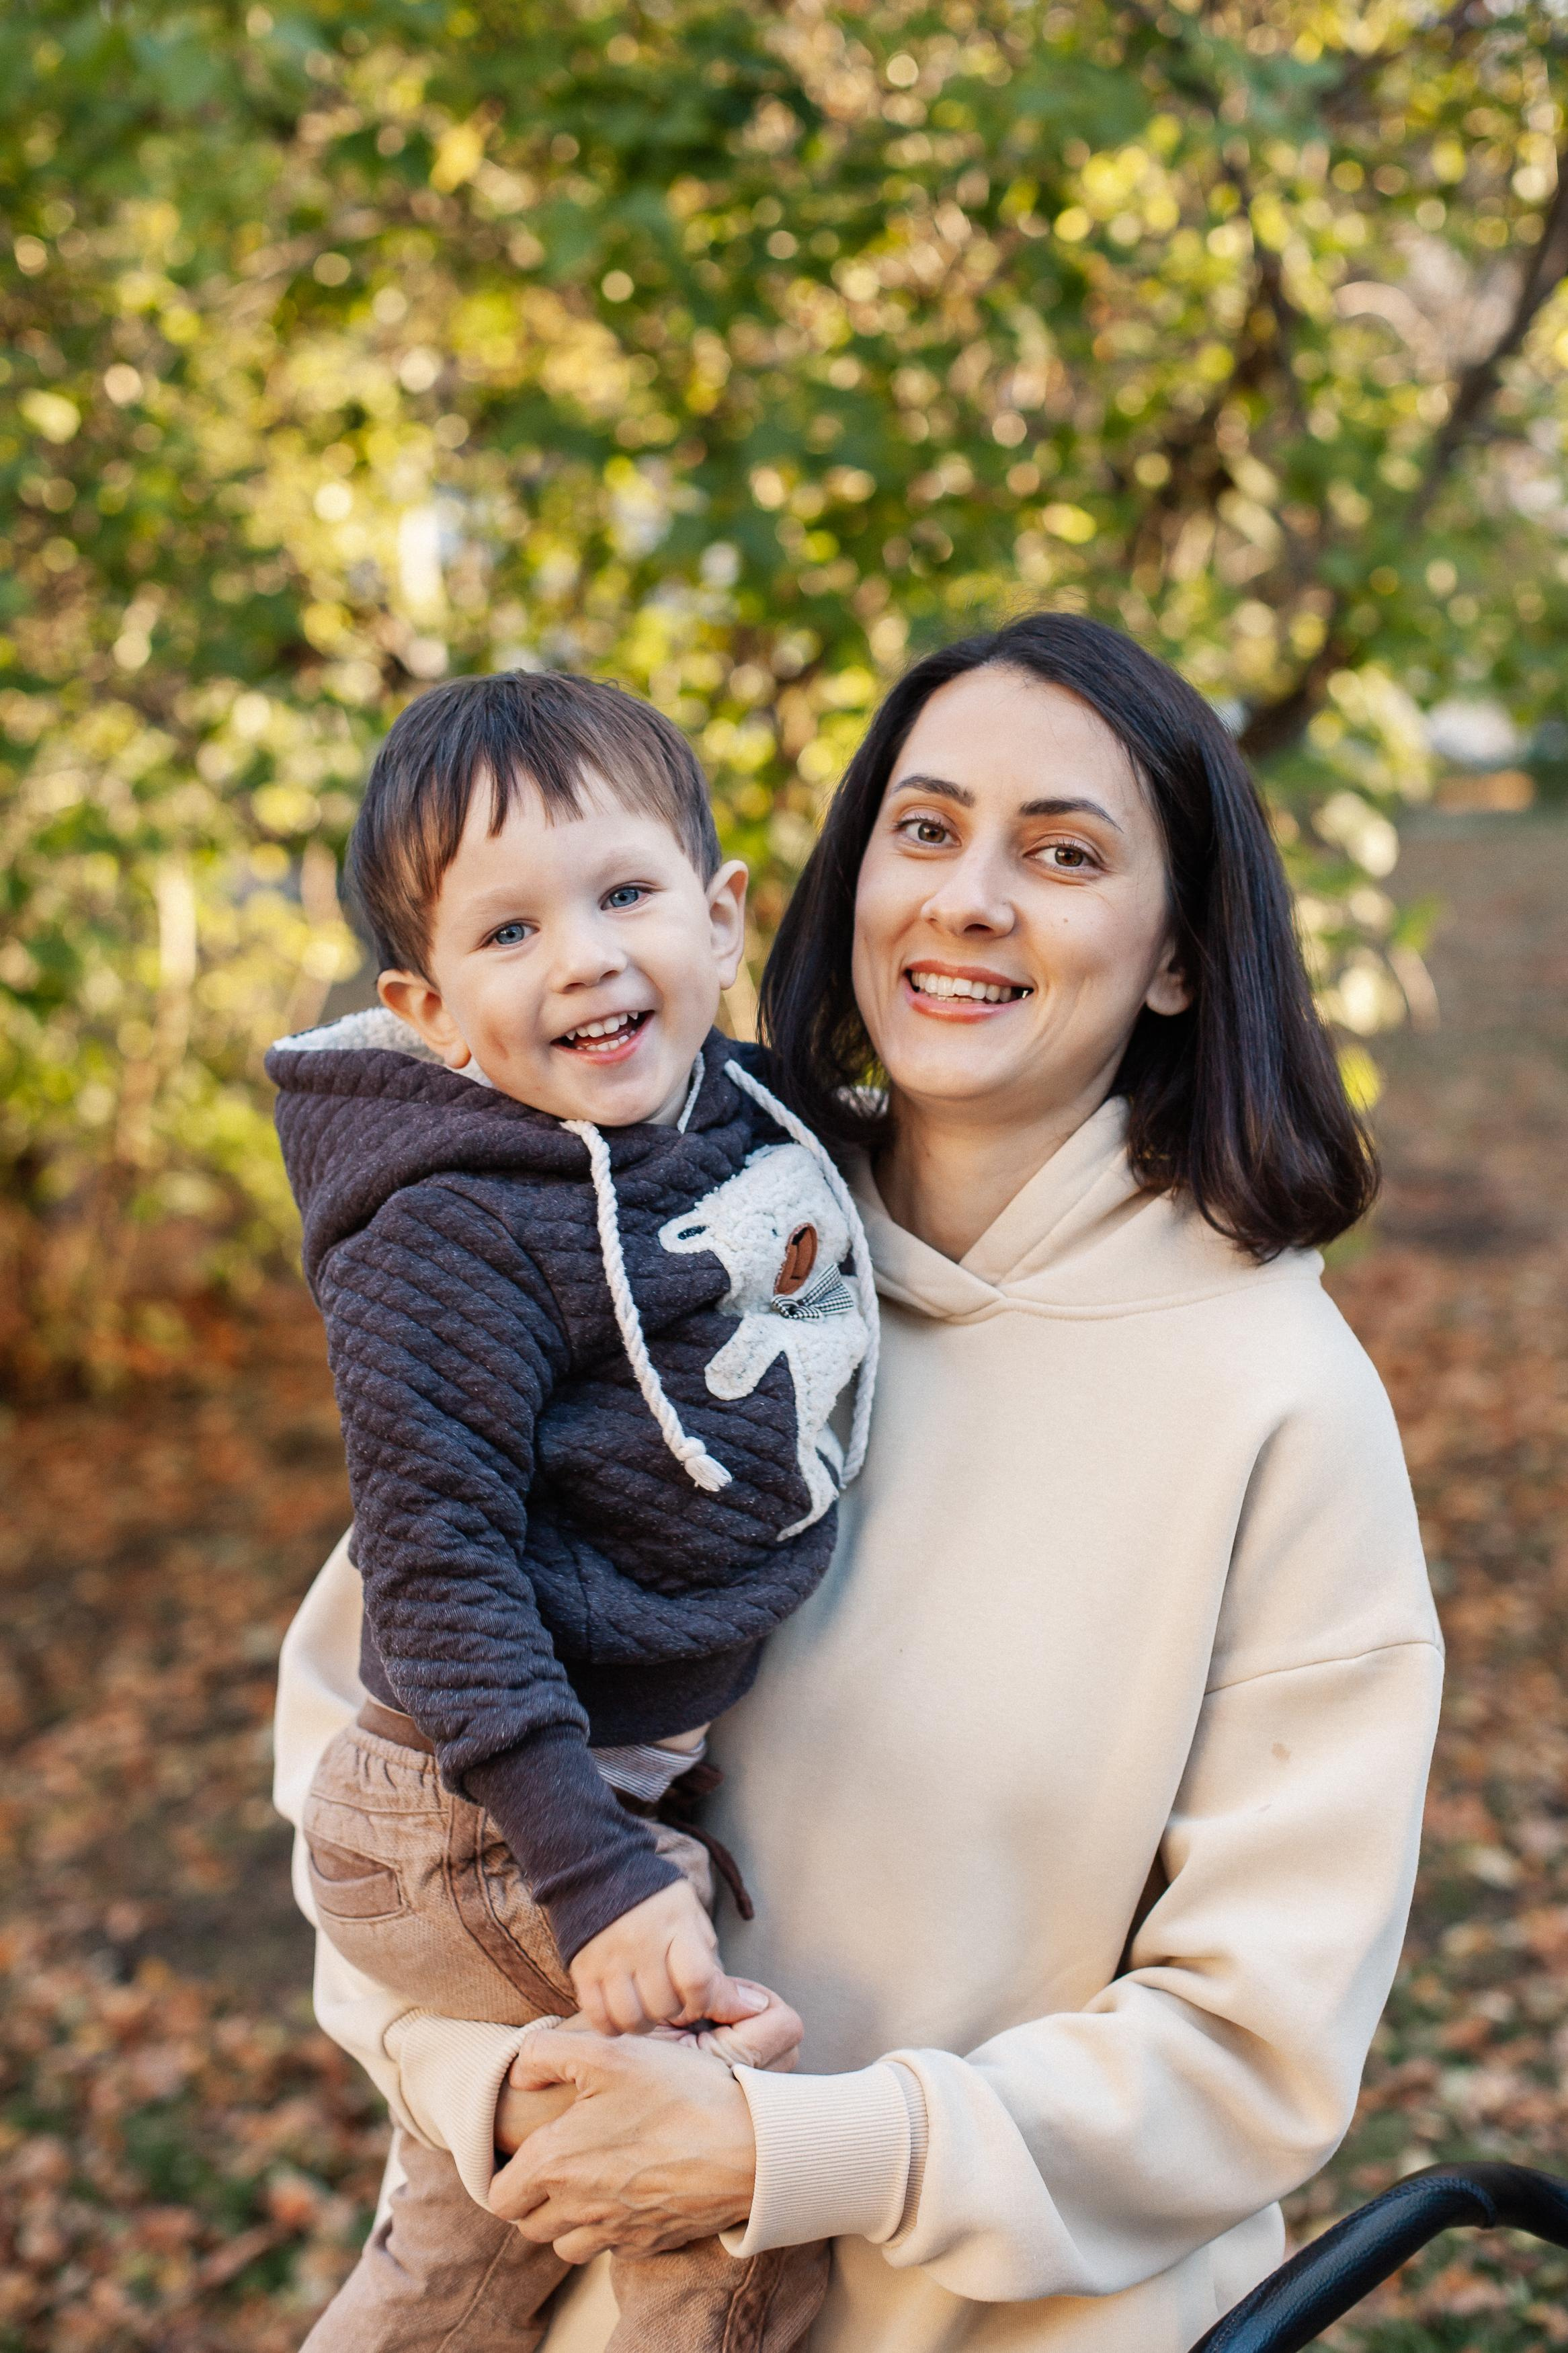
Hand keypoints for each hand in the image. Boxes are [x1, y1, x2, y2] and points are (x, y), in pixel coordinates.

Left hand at [489, 2030, 757, 2260]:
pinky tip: (629, 2192)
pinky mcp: (650, 2244)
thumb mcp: (609, 2051)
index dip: (502, 2176)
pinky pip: (611, 2250)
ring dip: (567, 2221)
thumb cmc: (678, 2093)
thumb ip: (547, 2053)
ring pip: (566, 2245)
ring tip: (589, 2180)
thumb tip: (519, 2073)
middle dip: (532, 2200)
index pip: (499, 2196)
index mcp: (556, 2163)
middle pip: (528, 2225)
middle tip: (554, 2164)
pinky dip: (609, 2230)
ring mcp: (615, 2232)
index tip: (517, 2156)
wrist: (748, 2146)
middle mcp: (578, 2208)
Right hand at [568, 1878, 764, 2035]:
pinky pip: (601, 2019)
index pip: (698, 1981)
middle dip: (678, 2013)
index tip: (709, 2002)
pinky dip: (615, 2025)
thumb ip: (711, 1961)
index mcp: (674, 1924)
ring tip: (650, 2007)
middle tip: (677, 2001)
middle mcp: (640, 1943)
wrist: (600, 1872)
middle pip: (666, 2006)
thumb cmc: (657, 1901)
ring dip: (647, 2022)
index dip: (709, 2002)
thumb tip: (749, 2007)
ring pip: (633, 2019)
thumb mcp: (692, 1918)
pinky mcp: (583, 1970)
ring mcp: (609, 1958)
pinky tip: (624, 2011)